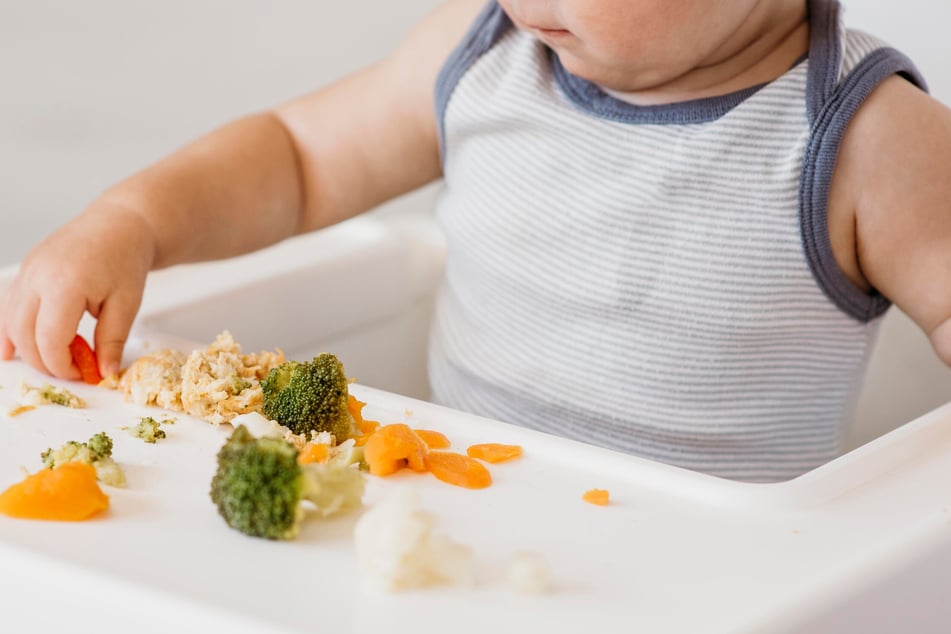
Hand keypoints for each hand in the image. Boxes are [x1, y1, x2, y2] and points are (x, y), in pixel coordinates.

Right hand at [0, 202, 155, 379]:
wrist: (119, 224)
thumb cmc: (125, 257)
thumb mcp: (127, 303)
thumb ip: (113, 340)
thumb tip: (105, 373)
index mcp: (65, 284)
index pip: (49, 340)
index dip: (62, 365)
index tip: (83, 373)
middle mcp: (37, 276)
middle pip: (24, 335)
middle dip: (45, 361)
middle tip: (72, 370)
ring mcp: (27, 272)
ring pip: (10, 322)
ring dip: (28, 349)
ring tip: (56, 360)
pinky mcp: (25, 271)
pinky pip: (8, 307)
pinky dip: (9, 331)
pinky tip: (10, 351)